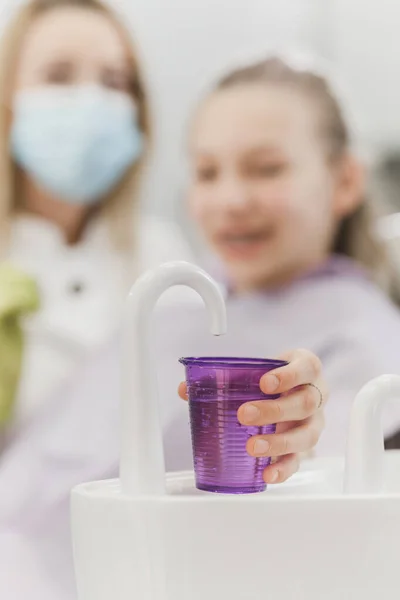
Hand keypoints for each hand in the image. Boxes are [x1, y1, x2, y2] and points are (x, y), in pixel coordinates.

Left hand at [178, 349, 326, 484]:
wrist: (290, 390)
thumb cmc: (271, 377)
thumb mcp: (255, 369)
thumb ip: (223, 377)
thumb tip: (185, 389)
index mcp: (306, 369)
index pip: (306, 368)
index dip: (288, 376)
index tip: (264, 383)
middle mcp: (316, 395)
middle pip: (304, 403)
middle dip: (274, 411)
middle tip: (244, 415)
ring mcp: (314, 423)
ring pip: (306, 435)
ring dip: (278, 442)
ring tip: (253, 447)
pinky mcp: (305, 447)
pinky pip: (299, 460)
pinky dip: (283, 468)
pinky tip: (267, 473)